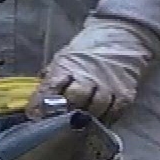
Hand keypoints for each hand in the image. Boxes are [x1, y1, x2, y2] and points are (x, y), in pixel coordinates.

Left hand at [30, 19, 155, 121]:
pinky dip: (108, 118)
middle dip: (67, 111)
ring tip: (83, 123)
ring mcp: (108, 84)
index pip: (50, 87)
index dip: (41, 104)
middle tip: (64, 120)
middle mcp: (87, 75)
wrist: (120, 36)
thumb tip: (38, 100)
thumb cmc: (88, 50)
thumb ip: (53, 77)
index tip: (34, 115)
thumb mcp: (65, 57)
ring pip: (96, 107)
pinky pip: (116, 111)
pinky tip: (102, 120)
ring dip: (88, 118)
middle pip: (75, 98)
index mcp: (67, 65)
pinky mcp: (125, 92)